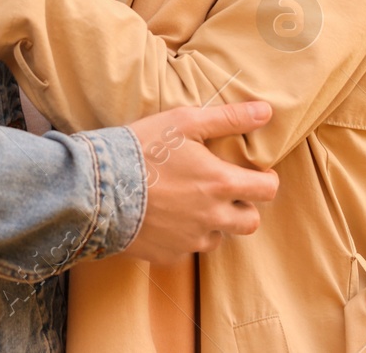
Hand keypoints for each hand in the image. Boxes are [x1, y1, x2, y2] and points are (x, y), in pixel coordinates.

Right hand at [122, 101, 278, 264]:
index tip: (256, 174)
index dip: (266, 181)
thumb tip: (266, 111)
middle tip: (225, 191)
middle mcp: (212, 217)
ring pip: (218, 237)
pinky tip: (164, 217)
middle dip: (244, 207)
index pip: (267, 191)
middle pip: (250, 222)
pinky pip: (186, 249)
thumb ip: (229, 118)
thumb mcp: (185, 122)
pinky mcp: (168, 255)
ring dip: (212, 223)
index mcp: (220, 184)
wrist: (97, 187)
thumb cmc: (142, 148)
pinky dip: (182, 236)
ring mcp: (190, 240)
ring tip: (189, 202)